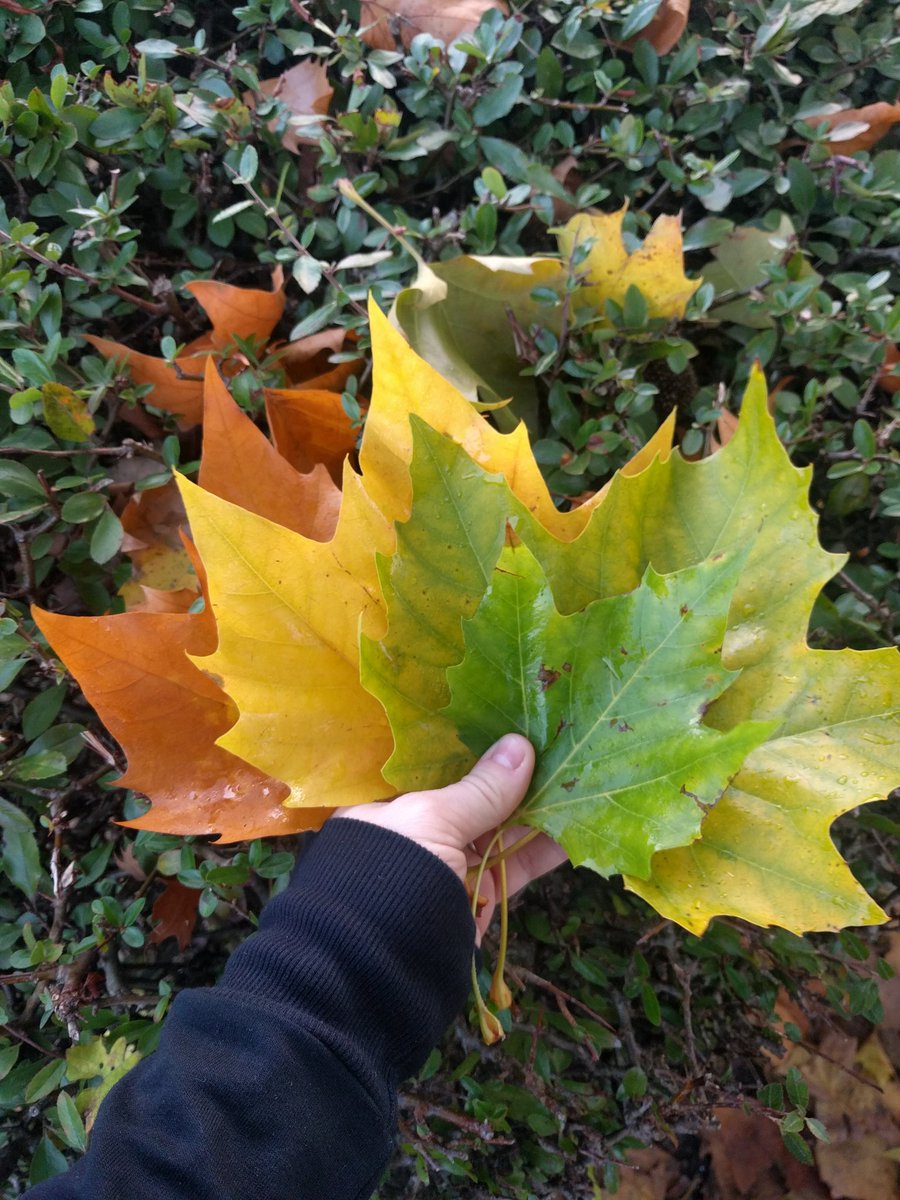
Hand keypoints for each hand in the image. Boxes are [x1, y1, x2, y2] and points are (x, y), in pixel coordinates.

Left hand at [334, 734, 566, 939]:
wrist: (378, 971)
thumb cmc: (389, 875)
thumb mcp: (430, 820)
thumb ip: (479, 789)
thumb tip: (520, 746)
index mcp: (390, 800)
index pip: (437, 760)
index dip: (474, 739)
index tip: (513, 715)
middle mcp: (420, 827)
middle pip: (475, 791)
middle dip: (515, 771)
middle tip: (559, 738)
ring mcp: (451, 862)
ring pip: (503, 826)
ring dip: (541, 806)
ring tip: (581, 772)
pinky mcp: (479, 896)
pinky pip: (517, 863)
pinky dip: (546, 847)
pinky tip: (580, 822)